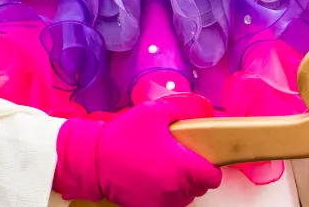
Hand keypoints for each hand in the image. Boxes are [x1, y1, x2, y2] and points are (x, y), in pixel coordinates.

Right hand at [55, 95, 222, 206]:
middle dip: (193, 174)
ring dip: (179, 185)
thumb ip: (178, 111)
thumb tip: (192, 115)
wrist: (95, 160)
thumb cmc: (125, 136)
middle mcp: (177, 188)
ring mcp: (163, 201)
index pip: (213, 177)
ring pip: (184, 196)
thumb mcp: (153, 112)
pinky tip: (152, 180)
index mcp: (183, 166)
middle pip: (199, 187)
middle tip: (178, 159)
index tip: (201, 159)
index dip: (210, 167)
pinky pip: (167, 204)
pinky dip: (164, 195)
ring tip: (163, 169)